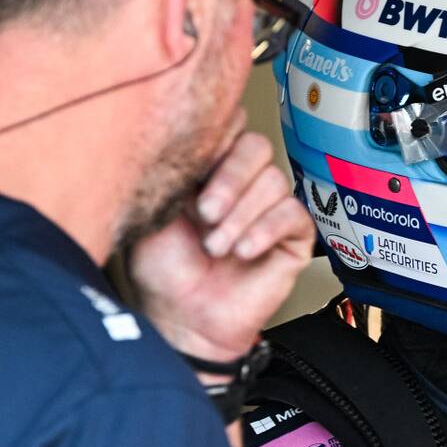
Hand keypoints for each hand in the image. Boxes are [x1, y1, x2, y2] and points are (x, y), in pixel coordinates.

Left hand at [130, 130, 314, 364]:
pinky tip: (244, 252)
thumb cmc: (164, 271)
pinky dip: (265, 230)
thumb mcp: (154, 211)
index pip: (230, 127)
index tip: (193, 174)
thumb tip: (189, 137)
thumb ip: (173, 172)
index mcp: (209, 168)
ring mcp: (269, 208)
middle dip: (230, 179)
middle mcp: (242, 182)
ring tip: (217, 247)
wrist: (183, 318)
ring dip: (241, 216)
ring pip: (274, 181)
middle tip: (205, 213)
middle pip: (256, 146)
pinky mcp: (292, 236)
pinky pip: (293, 214)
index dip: (216, 142)